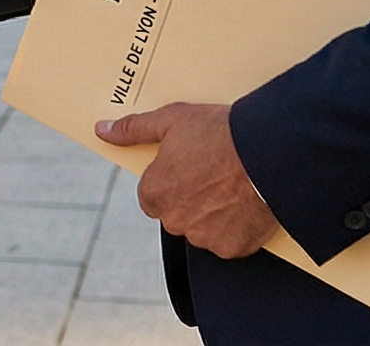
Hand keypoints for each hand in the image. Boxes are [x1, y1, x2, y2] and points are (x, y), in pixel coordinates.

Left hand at [97, 102, 278, 259]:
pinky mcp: (232, 248)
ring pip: (203, 230)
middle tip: (214, 175)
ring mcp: (204, 238)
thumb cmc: (217, 133)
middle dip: (192, 199)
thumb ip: (133, 129)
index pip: (153, 195)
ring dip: (213, 216)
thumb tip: (102, 130)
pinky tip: (246, 205)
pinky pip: (229, 242)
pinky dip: (236, 229)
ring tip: (233, 188)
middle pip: (177, 214)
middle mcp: (174, 221)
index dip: (171, 180)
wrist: (266, 152)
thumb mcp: (170, 120)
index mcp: (153, 194)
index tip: (190, 167)